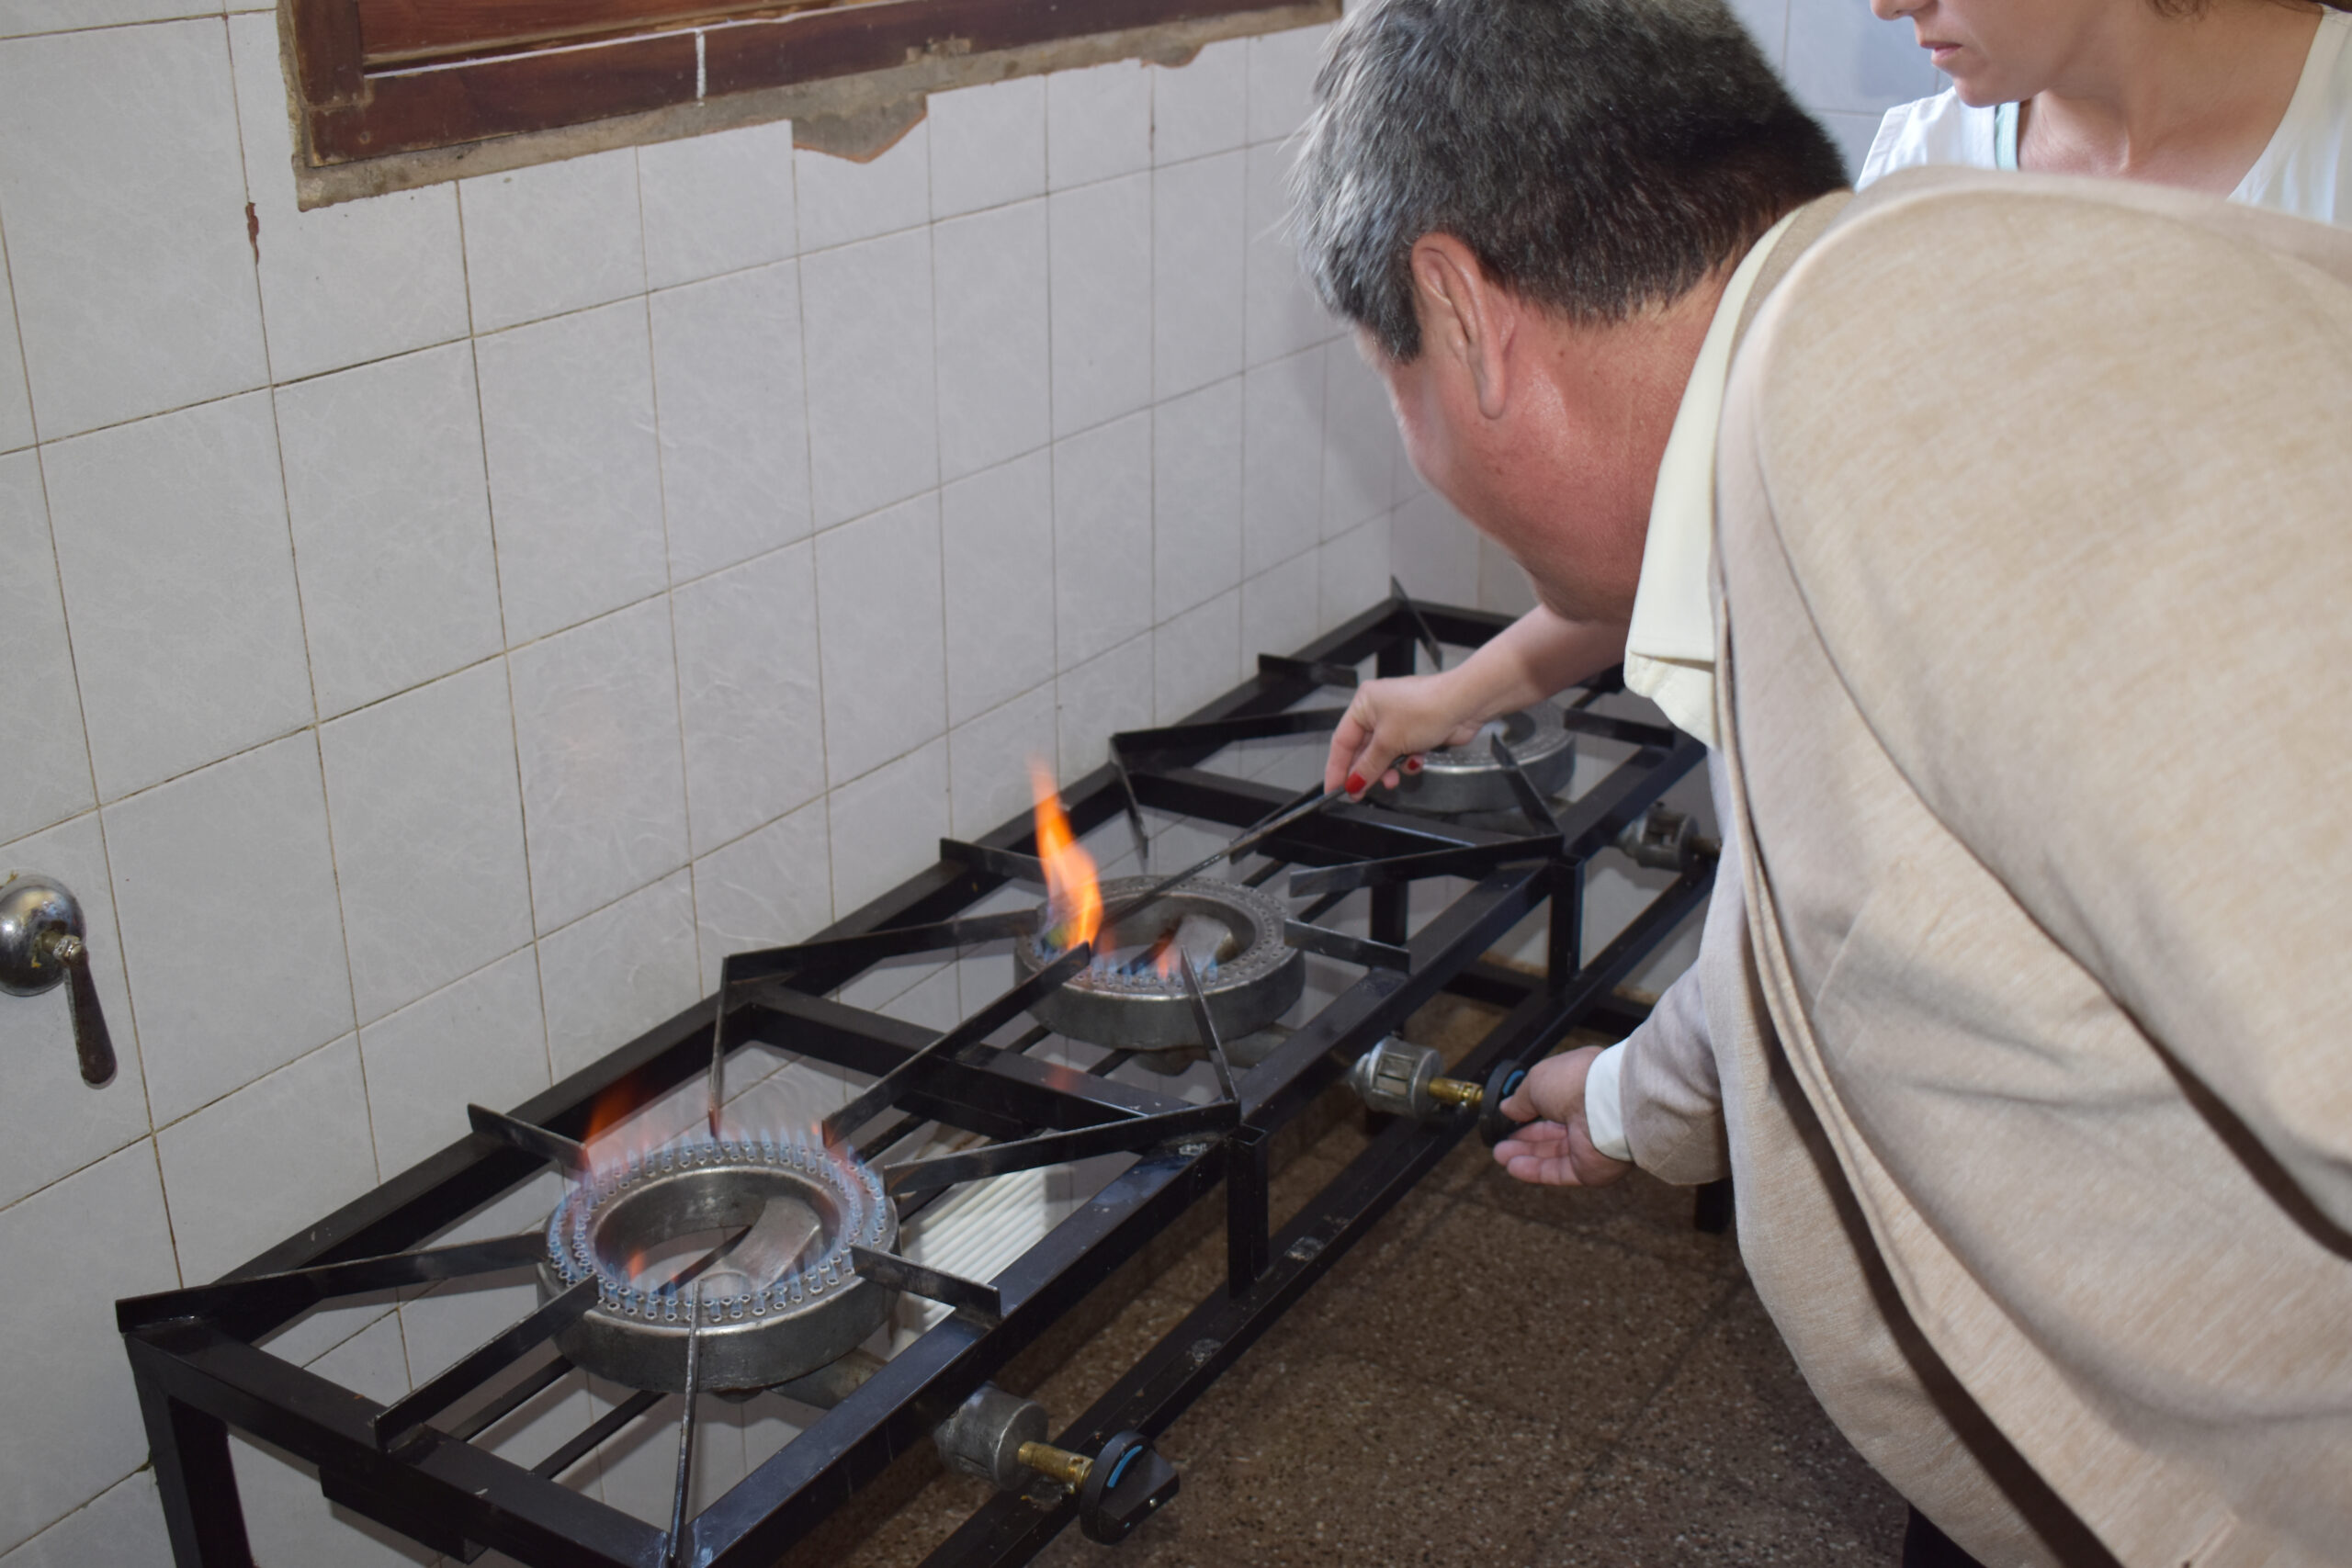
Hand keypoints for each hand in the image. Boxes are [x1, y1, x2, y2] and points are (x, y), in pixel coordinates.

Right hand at [1322, 673, 1484, 796]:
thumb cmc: (1427, 707)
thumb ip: (1368, 767)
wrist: (1464, 705)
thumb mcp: (1388, 743)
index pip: (1341, 741)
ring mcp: (1399, 720)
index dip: (1336, 767)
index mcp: (1364, 703)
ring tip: (1392, 779)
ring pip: (1384, 754)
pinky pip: (1402, 752)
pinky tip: (1415, 760)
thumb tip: (1353, 783)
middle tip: (1360, 793)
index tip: (1333, 788)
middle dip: (1366, 771)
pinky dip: (1407, 760)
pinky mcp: (1416, 729)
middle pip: (1363, 750)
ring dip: (1388, 769)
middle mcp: (1379, 709)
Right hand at [1491, 1045, 1632, 1187]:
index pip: (1553, 1103)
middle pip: (1552, 1132)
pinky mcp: (1590, 1168)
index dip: (1530, 1112)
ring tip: (1500, 1155)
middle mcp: (1589, 1115)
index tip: (1510, 1117)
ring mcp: (1591, 1143)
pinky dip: (1535, 1170)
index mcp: (1581, 1086)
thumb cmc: (1576, 1082)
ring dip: (1525, 1154)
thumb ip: (1520, 1099)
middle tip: (1501, 1141)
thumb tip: (1508, 1108)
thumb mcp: (1536, 1081)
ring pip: (1553, 1153)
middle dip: (1524, 1138)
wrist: (1606, 1105)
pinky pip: (1558, 1171)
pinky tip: (1513, 1166)